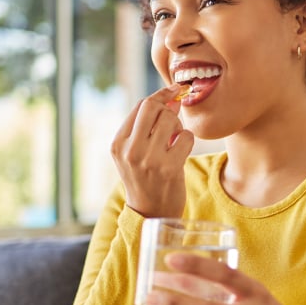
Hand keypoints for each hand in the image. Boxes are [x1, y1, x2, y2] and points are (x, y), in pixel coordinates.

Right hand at [111, 84, 194, 217]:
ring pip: (170, 119)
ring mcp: (149, 159)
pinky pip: (186, 136)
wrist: (151, 213)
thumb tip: (173, 96)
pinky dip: (187, 140)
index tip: (174, 91)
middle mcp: (130, 150)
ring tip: (174, 140)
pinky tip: (181, 152)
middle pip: (153, 107)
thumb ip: (149, 125)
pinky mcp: (169, 168)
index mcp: (118, 143)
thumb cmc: (146, 177)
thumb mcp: (136, 151)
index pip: (140, 105)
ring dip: (178, 126)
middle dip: (168, 108)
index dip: (160, 96)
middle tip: (172, 121)